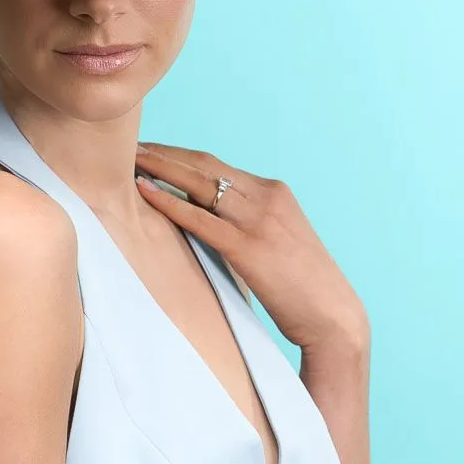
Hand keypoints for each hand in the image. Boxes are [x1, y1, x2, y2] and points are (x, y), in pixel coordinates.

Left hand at [134, 142, 369, 356]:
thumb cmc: (303, 286)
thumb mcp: (277, 238)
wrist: (334, 317)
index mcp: (274, 191)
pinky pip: (200, 218)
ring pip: (199, 183)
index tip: (150, 151)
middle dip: (163, 154)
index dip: (179, 156)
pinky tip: (145, 192)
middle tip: (129, 147)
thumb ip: (246, 221)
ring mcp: (258, 219)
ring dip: (159, 169)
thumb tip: (203, 215)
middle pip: (203, 165)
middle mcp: (267, 196)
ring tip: (128, 161)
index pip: (216, 165)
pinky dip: (169, 202)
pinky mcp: (249, 247)